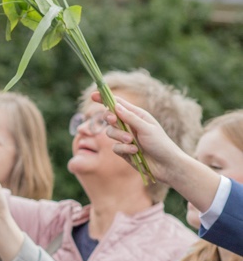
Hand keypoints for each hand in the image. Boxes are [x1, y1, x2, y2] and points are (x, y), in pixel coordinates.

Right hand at [101, 93, 219, 212]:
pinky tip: (135, 152)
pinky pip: (115, 147)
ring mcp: (125, 138)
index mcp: (137, 115)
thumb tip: (115, 106)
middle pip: (110, 117)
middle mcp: (129, 125)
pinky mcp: (124, 151)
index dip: (105, 99)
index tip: (93, 95)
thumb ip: (130, 118)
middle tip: (113, 120)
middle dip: (110, 119)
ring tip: (132, 142)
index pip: (118, 104)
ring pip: (110, 133)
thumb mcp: (147, 128)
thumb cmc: (161, 144)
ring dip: (119, 137)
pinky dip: (124, 149)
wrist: (166, 165)